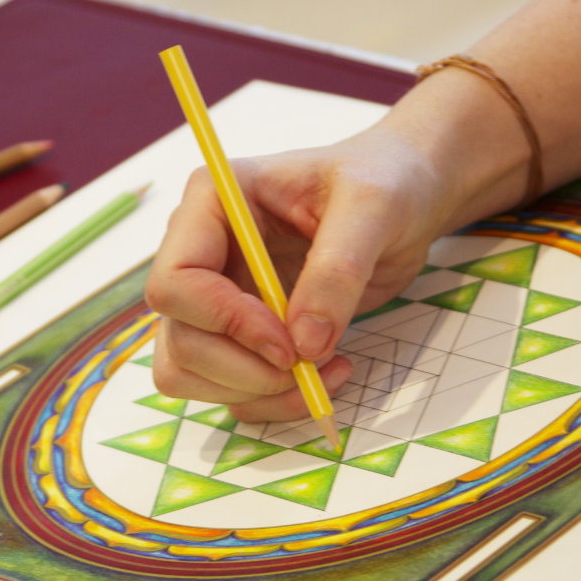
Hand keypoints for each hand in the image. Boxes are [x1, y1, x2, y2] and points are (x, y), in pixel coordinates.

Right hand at [145, 124, 460, 421]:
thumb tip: (304, 344)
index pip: (175, 282)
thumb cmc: (384, 181)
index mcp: (212, 203)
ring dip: (257, 393)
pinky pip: (231, 389)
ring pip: (192, 374)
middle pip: (180, 340)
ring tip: (326, 374)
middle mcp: (202, 251)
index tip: (288, 345)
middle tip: (310, 368)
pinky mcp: (242, 331)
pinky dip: (275, 399)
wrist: (405, 199)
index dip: (225, 323)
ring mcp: (217, 296)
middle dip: (244, 371)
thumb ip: (337, 270)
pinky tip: (328, 372)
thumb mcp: (373, 207)